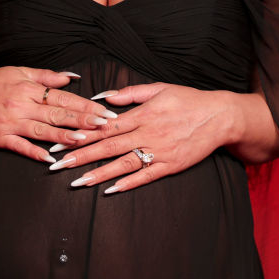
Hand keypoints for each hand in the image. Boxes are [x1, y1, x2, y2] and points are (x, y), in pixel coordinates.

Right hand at [0, 67, 117, 163]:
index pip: (62, 97)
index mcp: (28, 88)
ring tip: (83, 140)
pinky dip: (33, 152)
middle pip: (56, 113)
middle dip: (82, 120)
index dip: (85, 105)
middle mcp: (21, 104)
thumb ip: (46, 76)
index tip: (104, 111)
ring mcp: (10, 122)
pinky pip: (19, 146)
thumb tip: (71, 77)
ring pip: (41, 131)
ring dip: (62, 136)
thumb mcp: (19, 72)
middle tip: (103, 126)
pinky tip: (49, 158)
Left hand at [47, 82, 242, 192]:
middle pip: (109, 147)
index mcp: (143, 113)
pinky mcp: (171, 165)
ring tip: (77, 182)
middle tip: (58, 165)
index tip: (62, 140)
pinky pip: (146, 176)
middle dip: (81, 156)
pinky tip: (110, 190)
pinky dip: (128, 183)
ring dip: (99, 174)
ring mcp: (160, 151)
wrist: (220, 116)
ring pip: (124, 164)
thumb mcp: (159, 88)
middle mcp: (148, 133)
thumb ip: (129, 92)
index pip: (106, 126)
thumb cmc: (188, 99)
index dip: (82, 133)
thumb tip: (103, 98)